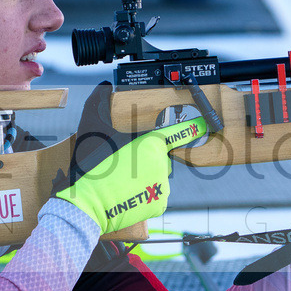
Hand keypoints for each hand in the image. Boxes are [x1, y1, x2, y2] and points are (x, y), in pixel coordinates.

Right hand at [56, 116, 205, 233]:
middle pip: (158, 157)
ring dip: (143, 178)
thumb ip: (98, 102)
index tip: (204, 125)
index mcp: (151, 143)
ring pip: (156, 176)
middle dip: (143, 159)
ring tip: (120, 182)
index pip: (178, 133)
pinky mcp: (158, 203)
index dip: (192, 128)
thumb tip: (103, 86)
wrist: (86, 204)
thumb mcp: (92, 129)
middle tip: (121, 166)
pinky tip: (126, 194)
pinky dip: (143, 195)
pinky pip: (154, 194)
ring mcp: (162, 185)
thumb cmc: (90, 166)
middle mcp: (162, 164)